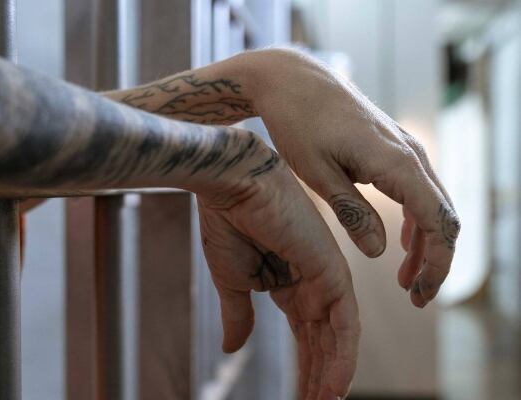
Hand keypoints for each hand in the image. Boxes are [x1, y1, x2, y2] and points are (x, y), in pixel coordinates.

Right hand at [198, 148, 358, 398]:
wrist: (232, 184)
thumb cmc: (227, 223)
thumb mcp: (231, 282)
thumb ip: (239, 316)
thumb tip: (231, 349)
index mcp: (289, 283)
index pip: (304, 334)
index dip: (304, 367)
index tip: (299, 398)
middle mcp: (313, 283)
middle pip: (323, 341)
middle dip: (319, 377)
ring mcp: (326, 277)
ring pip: (338, 339)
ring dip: (332, 376)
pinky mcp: (333, 271)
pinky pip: (345, 325)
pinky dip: (342, 358)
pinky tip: (333, 388)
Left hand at [242, 48, 460, 307]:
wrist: (291, 79)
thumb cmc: (297, 122)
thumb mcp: (317, 172)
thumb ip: (351, 212)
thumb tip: (382, 252)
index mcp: (396, 162)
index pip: (437, 222)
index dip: (435, 264)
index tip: (418, 295)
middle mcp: (410, 153)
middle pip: (443, 215)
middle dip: (435, 260)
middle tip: (414, 296)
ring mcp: (404, 148)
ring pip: (433, 204)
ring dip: (425, 244)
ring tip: (406, 278)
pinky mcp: (392, 147)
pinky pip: (417, 189)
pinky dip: (415, 221)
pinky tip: (400, 243)